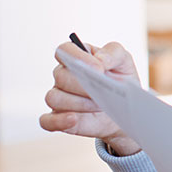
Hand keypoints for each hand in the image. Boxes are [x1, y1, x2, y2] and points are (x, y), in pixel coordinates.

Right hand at [38, 40, 142, 154]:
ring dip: (78, 103)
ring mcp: (59, 97)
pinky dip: (58, 121)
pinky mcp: (58, 118)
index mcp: (77, 57)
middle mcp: (64, 76)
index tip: (98, 69)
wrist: (124, 109)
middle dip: (83, 85)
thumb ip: (114, 53)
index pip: (65, 51)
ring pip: (54, 98)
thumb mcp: (124, 62)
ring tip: (98, 106)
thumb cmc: (120, 81)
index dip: (78, 58)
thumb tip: (100, 61)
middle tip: (102, 91)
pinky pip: (47, 121)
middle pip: (60, 76)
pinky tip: (74, 119)